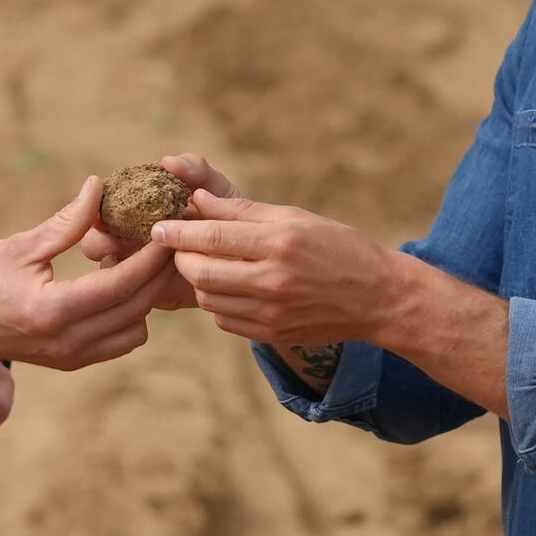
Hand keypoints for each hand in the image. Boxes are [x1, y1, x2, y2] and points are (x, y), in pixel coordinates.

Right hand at [0, 176, 175, 369]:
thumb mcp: (20, 246)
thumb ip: (66, 222)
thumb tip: (99, 186)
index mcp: (54, 311)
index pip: (123, 284)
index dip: (152, 257)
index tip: (168, 230)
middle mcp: (67, 342)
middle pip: (138, 309)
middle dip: (156, 275)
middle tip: (163, 241)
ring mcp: (69, 358)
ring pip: (136, 331)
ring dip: (142, 298)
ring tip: (127, 263)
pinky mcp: (69, 362)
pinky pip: (118, 343)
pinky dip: (127, 316)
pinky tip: (111, 285)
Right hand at [79, 153, 243, 311]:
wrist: (251, 256)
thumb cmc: (228, 214)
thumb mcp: (217, 189)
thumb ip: (196, 171)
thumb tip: (169, 161)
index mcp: (137, 209)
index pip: (103, 207)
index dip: (98, 207)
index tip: (107, 207)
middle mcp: (130, 240)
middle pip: (95, 243)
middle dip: (100, 242)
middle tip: (115, 242)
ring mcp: (137, 271)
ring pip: (110, 275)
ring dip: (120, 270)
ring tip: (144, 265)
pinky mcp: (149, 296)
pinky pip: (131, 300)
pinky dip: (138, 293)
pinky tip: (157, 285)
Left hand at [146, 190, 407, 346]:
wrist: (377, 297)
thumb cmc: (338, 247)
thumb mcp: (296, 217)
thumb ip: (243, 211)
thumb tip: (198, 200)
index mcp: (279, 243)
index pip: (212, 237)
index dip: (178, 231)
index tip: (158, 226)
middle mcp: (273, 281)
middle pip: (200, 272)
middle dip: (180, 257)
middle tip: (178, 245)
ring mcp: (271, 314)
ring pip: (208, 298)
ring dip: (198, 280)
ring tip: (206, 263)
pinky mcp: (272, 335)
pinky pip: (225, 320)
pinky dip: (218, 302)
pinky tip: (230, 287)